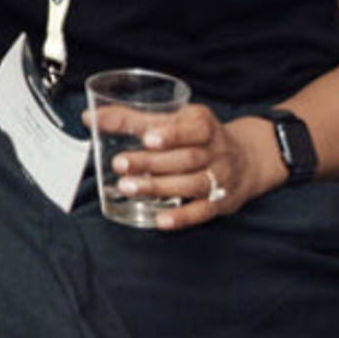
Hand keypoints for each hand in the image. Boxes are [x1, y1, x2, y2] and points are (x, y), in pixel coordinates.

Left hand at [97, 98, 269, 229]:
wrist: (248, 159)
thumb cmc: (200, 136)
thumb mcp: (175, 119)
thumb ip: (133, 118)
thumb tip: (91, 118)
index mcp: (204, 125)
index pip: (192, 129)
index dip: (171, 134)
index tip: (147, 137)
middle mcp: (216, 152)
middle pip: (185, 159)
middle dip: (151, 163)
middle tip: (120, 164)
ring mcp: (220, 179)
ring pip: (191, 184)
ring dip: (159, 188)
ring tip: (128, 188)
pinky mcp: (220, 203)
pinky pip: (202, 212)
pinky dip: (181, 218)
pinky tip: (160, 219)